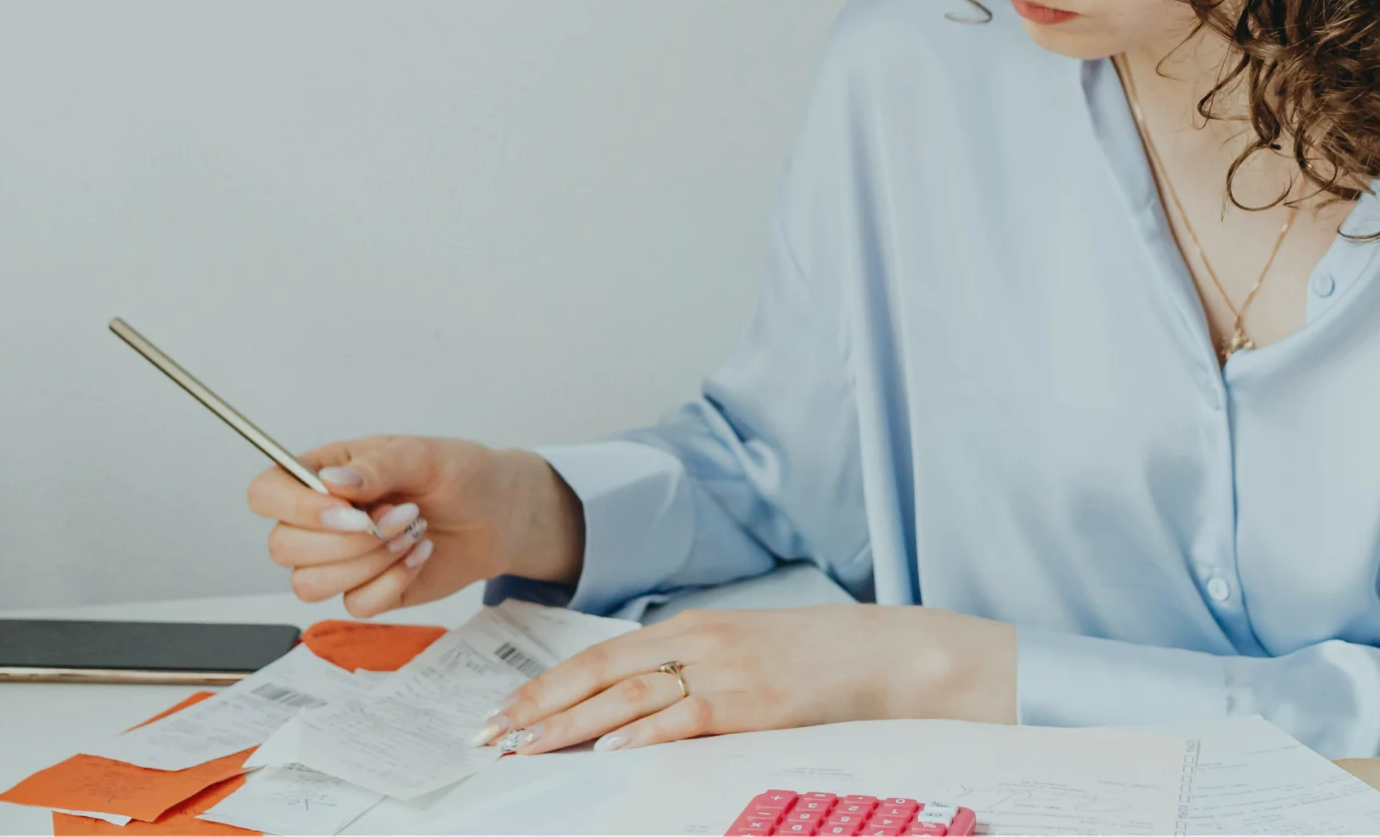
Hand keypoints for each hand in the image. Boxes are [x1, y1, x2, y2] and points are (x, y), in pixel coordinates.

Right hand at [247, 436, 585, 617]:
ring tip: (412, 533)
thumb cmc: (460, 475)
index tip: (350, 511)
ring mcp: (339, 559)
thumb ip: (377, 466)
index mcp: (321, 474)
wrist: (498, 516)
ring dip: (368, 563)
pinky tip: (418, 557)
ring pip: (309, 584)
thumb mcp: (423, 455)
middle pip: (282, 547)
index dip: (295, 508)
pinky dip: (391, 584)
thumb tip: (331, 483)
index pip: (266, 493)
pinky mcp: (365, 591)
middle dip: (348, 540)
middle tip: (401, 515)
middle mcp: (320, 519)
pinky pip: (353, 606)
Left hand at [476, 606, 1015, 753]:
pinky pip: (684, 718)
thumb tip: (630, 705)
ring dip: (568, 727)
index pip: (596, 658)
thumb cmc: (814, 658)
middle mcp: (695, 641)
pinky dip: (642, 736)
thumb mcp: (740, 648)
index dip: (543, 687)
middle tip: (491, 738)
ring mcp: (722, 669)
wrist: (887, 652)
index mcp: (687, 626)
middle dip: (537, 709)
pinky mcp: (752, 702)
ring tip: (526, 749)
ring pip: (627, 699)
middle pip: (597, 676)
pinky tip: (606, 752)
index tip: (502, 716)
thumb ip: (686, 666)